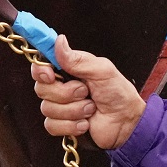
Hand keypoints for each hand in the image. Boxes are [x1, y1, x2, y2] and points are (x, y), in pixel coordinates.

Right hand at [31, 35, 146, 150]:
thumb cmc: (117, 92)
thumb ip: (77, 59)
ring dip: (73, 110)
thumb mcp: (102, 70)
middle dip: (66, 93)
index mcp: (68, 69)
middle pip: (41, 89)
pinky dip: (71, 125)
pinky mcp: (62, 125)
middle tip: (85, 92)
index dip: (41, 70)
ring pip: (47, 109)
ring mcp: (60, 107)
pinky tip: (85, 123)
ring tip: (91, 108)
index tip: (50, 74)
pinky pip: (52, 125)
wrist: (126, 122)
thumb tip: (59, 40)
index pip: (41, 66)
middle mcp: (61, 86)